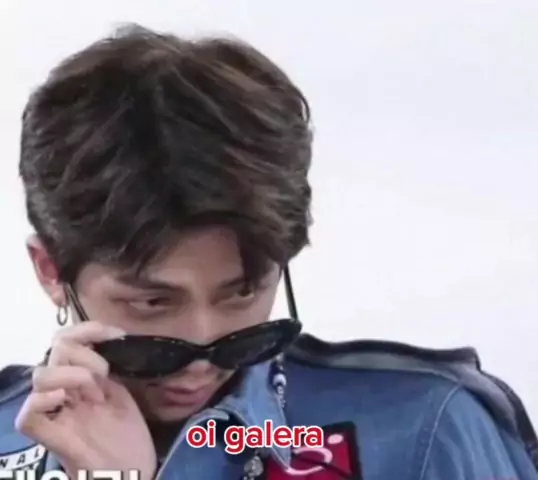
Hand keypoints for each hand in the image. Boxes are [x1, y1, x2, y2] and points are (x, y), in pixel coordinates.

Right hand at [15, 322, 156, 479]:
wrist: (133, 472)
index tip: (119, 335)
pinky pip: (29, 415)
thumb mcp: (121, 393)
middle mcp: (63, 394)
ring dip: (74, 374)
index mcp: (78, 381)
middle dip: (87, 354)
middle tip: (106, 376)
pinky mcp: (53, 439)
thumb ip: (104, 371)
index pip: (67, 340)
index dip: (89, 329)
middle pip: (55, 350)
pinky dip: (44, 400)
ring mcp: (57, 415)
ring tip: (95, 394)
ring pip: (41, 376)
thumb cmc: (129, 436)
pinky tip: (65, 401)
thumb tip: (106, 343)